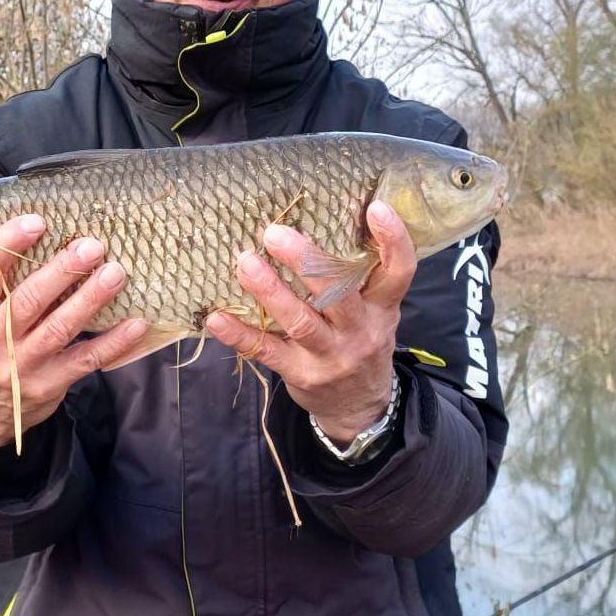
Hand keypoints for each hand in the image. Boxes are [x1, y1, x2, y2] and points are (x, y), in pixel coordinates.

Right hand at [0, 214, 145, 447]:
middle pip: (27, 301)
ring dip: (90, 299)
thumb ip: (0, 285)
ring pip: (58, 328)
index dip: (8, 244)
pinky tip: (135, 323)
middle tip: (92, 246)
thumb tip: (49, 236)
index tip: (38, 221)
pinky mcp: (48, 385)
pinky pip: (85, 360)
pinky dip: (113, 342)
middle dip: (61, 271)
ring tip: (116, 273)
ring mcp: (20, 366)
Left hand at [205, 201, 413, 444]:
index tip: (376, 207)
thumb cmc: (360, 340)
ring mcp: (331, 356)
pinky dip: (240, 335)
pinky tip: (217, 317)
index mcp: (382, 307)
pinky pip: (267, 352)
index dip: (393, 240)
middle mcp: (360, 330)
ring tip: (243, 263)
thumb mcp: (375, 311)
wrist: (359, 408)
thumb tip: (321, 216)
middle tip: (274, 233)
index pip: (399, 272)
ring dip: (269, 291)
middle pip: (338, 293)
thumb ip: (358, 276)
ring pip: (300, 322)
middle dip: (306, 262)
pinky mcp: (302, 375)